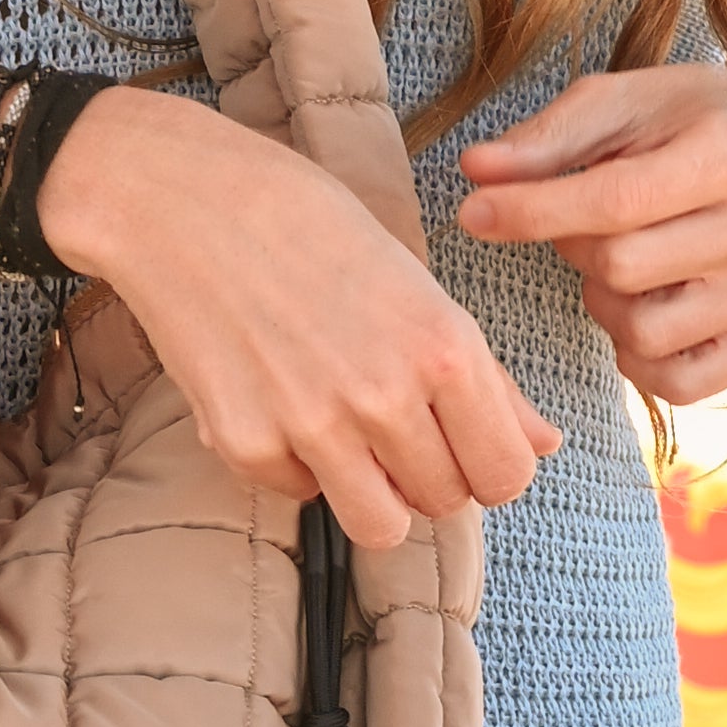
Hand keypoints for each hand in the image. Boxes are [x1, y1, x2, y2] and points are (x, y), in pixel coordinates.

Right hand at [41, 85, 559, 556]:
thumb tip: (545, 443)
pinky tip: (279, 399)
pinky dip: (296, 464)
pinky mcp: (246, 444)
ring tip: (348, 436)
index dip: (492, 466)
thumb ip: (486, 377)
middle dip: (429, 475)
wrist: (181, 200)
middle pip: (446, 502)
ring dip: (373, 491)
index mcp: (443, 347)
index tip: (466, 446)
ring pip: (381, 526)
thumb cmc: (307, 223)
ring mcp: (311, 426)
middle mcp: (384, 396)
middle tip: (396, 426)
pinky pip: (299, 494)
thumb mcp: (415, 283)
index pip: (506, 472)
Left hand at [454, 65, 726, 402]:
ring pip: (644, 332)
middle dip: (574, 246)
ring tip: (619, 259)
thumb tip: (475, 168)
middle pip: (622, 269)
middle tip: (580, 221)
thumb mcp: (621, 102)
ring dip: (604, 302)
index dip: (532, 212)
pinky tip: (640, 305)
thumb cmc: (688, 120)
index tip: (472, 211)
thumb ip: (548, 138)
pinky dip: (638, 356)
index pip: (617, 201)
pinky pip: (678, 382)